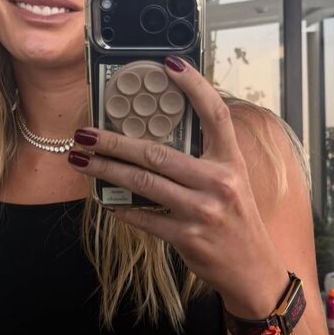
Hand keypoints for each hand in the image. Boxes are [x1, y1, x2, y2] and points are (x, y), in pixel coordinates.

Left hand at [68, 56, 287, 317]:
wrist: (253, 270)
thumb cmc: (237, 221)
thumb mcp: (231, 183)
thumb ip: (202, 160)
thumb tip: (155, 140)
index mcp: (231, 162)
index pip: (215, 114)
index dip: (194, 86)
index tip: (169, 63)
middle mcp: (220, 182)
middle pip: (156, 153)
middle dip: (113, 141)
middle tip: (85, 132)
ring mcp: (203, 211)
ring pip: (143, 183)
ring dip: (106, 171)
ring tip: (80, 160)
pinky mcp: (188, 238)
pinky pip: (145, 218)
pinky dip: (123, 210)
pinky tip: (107, 202)